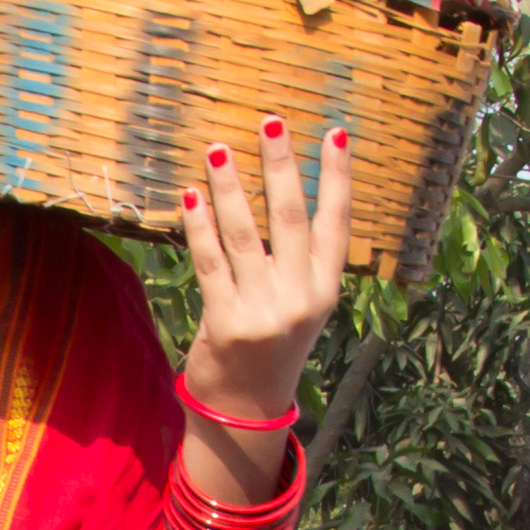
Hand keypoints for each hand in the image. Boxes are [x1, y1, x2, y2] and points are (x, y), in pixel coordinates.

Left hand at [169, 118, 353, 423]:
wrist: (247, 407)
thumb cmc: (272, 346)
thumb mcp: (301, 306)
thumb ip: (299, 263)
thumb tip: (286, 194)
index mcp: (325, 291)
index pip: (337, 223)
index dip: (337, 177)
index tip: (335, 133)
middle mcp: (300, 299)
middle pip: (291, 219)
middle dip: (281, 166)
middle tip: (271, 121)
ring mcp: (263, 313)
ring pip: (245, 235)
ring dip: (231, 187)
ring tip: (219, 149)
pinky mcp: (226, 323)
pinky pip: (210, 262)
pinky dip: (199, 226)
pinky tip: (191, 195)